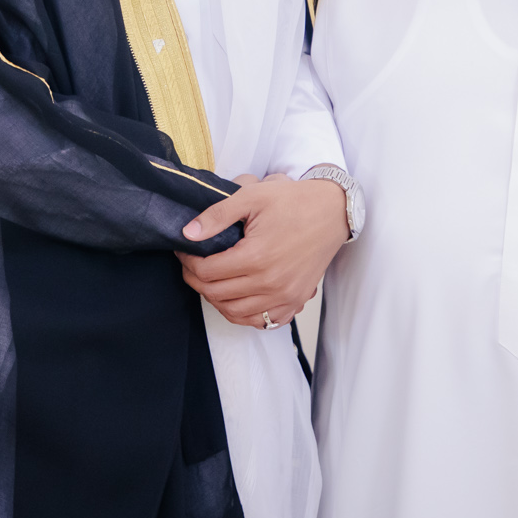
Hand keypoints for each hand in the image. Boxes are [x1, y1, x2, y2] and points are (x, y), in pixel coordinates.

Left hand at [175, 171, 348, 327]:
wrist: (333, 211)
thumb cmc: (294, 201)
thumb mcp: (252, 197)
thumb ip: (217, 216)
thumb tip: (188, 233)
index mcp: (257, 257)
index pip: (207, 272)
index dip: (188, 262)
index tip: (184, 251)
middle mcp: (271, 283)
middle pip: (217, 294)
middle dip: (196, 280)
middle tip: (190, 265)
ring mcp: (285, 296)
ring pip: (235, 312)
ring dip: (215, 299)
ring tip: (208, 281)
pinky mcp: (296, 300)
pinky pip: (262, 321)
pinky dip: (243, 315)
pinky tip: (235, 298)